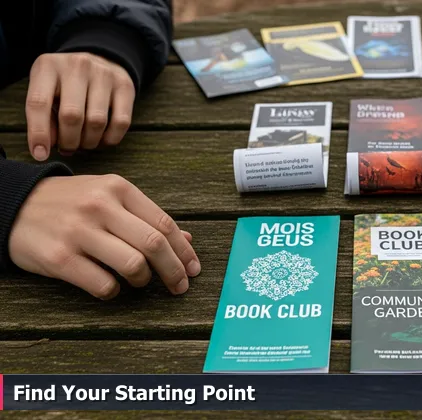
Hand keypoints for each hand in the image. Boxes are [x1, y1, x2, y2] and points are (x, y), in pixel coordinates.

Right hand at [8, 175, 200, 299]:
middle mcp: (100, 206)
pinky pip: (103, 284)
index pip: (164, 224)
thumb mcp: (109, 197)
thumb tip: (186, 241)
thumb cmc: (71, 202)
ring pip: (133, 265)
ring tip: (139, 281)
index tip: (194, 269)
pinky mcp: (60, 258)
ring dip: (143, 280)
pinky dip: (114, 291)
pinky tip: (111, 286)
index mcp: (118, 188)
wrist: (13, 204)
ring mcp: (79, 232)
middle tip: (180, 287)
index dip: (184, 251)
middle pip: (154, 245)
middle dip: (174, 271)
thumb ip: (146, 217)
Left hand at [25, 53, 135, 160]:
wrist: (100, 59)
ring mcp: (104, 74)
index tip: (40, 154)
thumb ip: (44, 117)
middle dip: (69, 141)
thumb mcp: (46, 91)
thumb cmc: (66, 83)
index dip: (38, 133)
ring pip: (97, 122)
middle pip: (71, 116)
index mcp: (48, 67)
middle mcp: (76, 66)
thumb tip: (48, 146)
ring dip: (89, 142)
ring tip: (84, 143)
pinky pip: (121, 122)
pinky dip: (110, 139)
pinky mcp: (125, 86)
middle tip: (68, 148)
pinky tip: (102, 139)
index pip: (38, 103)